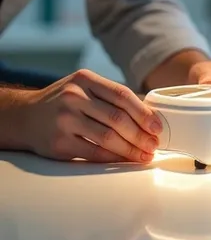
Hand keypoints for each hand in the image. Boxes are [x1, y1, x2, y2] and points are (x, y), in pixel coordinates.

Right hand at [23, 69, 162, 162]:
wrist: (24, 116)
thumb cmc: (62, 101)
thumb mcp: (82, 87)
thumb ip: (109, 96)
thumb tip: (146, 113)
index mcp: (85, 79)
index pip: (122, 95)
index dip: (143, 112)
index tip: (157, 126)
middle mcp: (74, 97)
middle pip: (117, 118)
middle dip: (140, 134)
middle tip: (154, 144)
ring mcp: (66, 120)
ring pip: (108, 137)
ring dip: (131, 149)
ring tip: (144, 155)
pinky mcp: (60, 143)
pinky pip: (94, 152)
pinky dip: (113, 158)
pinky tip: (125, 160)